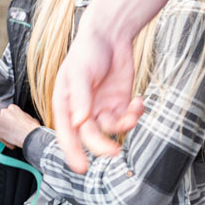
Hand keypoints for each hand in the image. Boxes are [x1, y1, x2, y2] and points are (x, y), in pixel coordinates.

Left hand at [0, 105, 40, 148]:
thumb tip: (24, 119)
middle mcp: (4, 112)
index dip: (12, 120)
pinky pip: (0, 136)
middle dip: (7, 125)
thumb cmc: (31, 127)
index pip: (9, 113)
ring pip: (1, 127)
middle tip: (14, 131)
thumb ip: (23, 117)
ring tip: (14, 138)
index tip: (15, 125)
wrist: (29, 135)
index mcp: (12, 107)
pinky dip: (6, 141)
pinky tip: (13, 144)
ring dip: (6, 133)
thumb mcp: (30, 118)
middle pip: (3, 119)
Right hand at [51, 25, 144, 173]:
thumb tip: (80, 122)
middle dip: (102, 145)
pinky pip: (127, 119)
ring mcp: (101, 108)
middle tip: (115, 152)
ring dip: (123, 126)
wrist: (110, 36)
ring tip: (133, 112)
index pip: (67, 133)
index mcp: (65, 103)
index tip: (81, 169)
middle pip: (90, 136)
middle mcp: (82, 110)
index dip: (72, 152)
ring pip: (111, 130)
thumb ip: (80, 98)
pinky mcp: (119, 104)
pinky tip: (139, 101)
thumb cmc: (87, 51)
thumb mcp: (80, 73)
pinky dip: (135, 114)